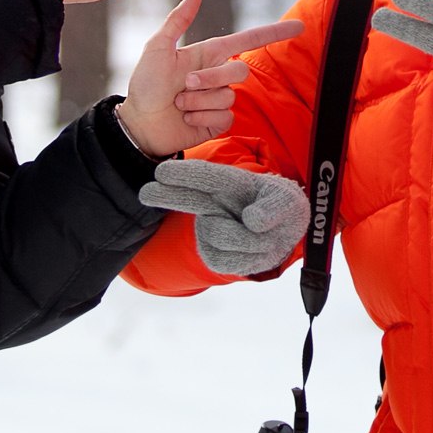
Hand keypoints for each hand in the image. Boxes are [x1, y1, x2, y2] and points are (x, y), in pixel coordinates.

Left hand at [118, 0, 303, 155]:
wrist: (140, 123)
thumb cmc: (145, 84)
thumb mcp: (157, 48)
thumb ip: (177, 21)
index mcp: (209, 53)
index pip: (249, 40)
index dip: (275, 33)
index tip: (299, 27)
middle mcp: (218, 75)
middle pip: (239, 70)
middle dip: (212, 78)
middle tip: (185, 85)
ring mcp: (220, 99)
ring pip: (229, 95)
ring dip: (199, 101)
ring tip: (179, 104)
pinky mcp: (219, 121)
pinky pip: (225, 116)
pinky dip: (202, 117)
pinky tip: (187, 118)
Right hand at [138, 160, 306, 275]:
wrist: (284, 233)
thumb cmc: (282, 207)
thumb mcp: (287, 201)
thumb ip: (274, 207)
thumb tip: (252, 221)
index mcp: (233, 184)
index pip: (207, 177)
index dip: (185, 174)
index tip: (162, 172)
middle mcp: (217, 204)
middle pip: (187, 199)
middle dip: (168, 195)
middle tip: (145, 192)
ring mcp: (212, 228)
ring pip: (217, 235)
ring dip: (247, 241)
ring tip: (264, 238)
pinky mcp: (214, 254)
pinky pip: (223, 260)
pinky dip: (245, 259)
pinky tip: (253, 252)